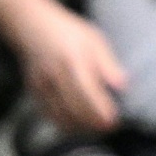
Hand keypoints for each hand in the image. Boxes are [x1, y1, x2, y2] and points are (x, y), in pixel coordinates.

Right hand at [0, 0, 127, 134]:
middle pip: (73, 107)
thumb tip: (123, 86)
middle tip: (109, 128)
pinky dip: (65, 123)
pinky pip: (50, 114)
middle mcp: (54, 74)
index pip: (88, 91)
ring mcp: (41, 85)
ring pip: (60, 115)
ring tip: (96, 128)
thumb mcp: (93, 39)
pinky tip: (79, 125)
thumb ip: (108, 64)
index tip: (114, 120)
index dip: (100, 109)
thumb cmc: (68, 33)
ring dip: (79, 126)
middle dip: (92, 122)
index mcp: (72, 59)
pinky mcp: (34, 92)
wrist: (32, 27)